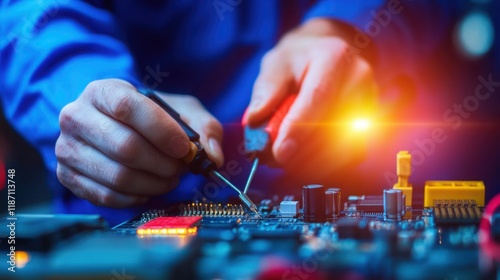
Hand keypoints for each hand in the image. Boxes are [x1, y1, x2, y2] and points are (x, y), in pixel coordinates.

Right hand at [55, 79, 222, 206]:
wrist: (110, 125)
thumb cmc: (149, 116)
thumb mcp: (180, 110)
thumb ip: (204, 127)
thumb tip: (213, 157)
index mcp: (103, 91)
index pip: (129, 107)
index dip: (162, 131)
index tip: (185, 148)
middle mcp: (77, 116)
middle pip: (126, 147)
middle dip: (163, 163)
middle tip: (181, 168)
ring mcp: (67, 148)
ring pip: (118, 176)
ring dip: (154, 184)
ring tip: (169, 178)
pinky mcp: (67, 176)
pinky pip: (106, 196)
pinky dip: (136, 197)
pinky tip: (149, 188)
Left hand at [245, 19, 379, 179]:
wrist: (331, 56)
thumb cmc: (300, 60)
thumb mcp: (276, 64)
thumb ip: (266, 90)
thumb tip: (255, 119)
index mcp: (335, 57)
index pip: (318, 97)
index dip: (299, 128)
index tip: (279, 152)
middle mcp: (359, 80)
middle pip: (334, 127)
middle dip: (302, 153)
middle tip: (273, 161)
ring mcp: (369, 103)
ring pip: (345, 147)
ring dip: (312, 163)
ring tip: (285, 163)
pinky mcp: (370, 124)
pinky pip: (351, 155)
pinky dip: (326, 166)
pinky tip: (304, 163)